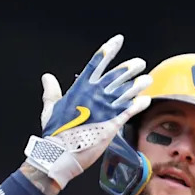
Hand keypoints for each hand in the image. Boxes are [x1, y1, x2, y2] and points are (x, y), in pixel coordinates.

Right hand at [24, 34, 151, 190]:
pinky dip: (138, 104)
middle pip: (115, 76)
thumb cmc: (54, 133)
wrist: (59, 154)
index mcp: (79, 89)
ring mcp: (104, 110)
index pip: (96, 64)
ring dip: (137, 85)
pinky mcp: (112, 125)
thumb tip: (47, 77)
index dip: (108, 51)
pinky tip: (146, 100)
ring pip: (125, 92)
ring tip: (147, 79)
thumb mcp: (50, 108)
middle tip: (139, 63)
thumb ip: (52, 91)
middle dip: (128, 68)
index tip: (118, 41)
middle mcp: (94, 96)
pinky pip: (129, 111)